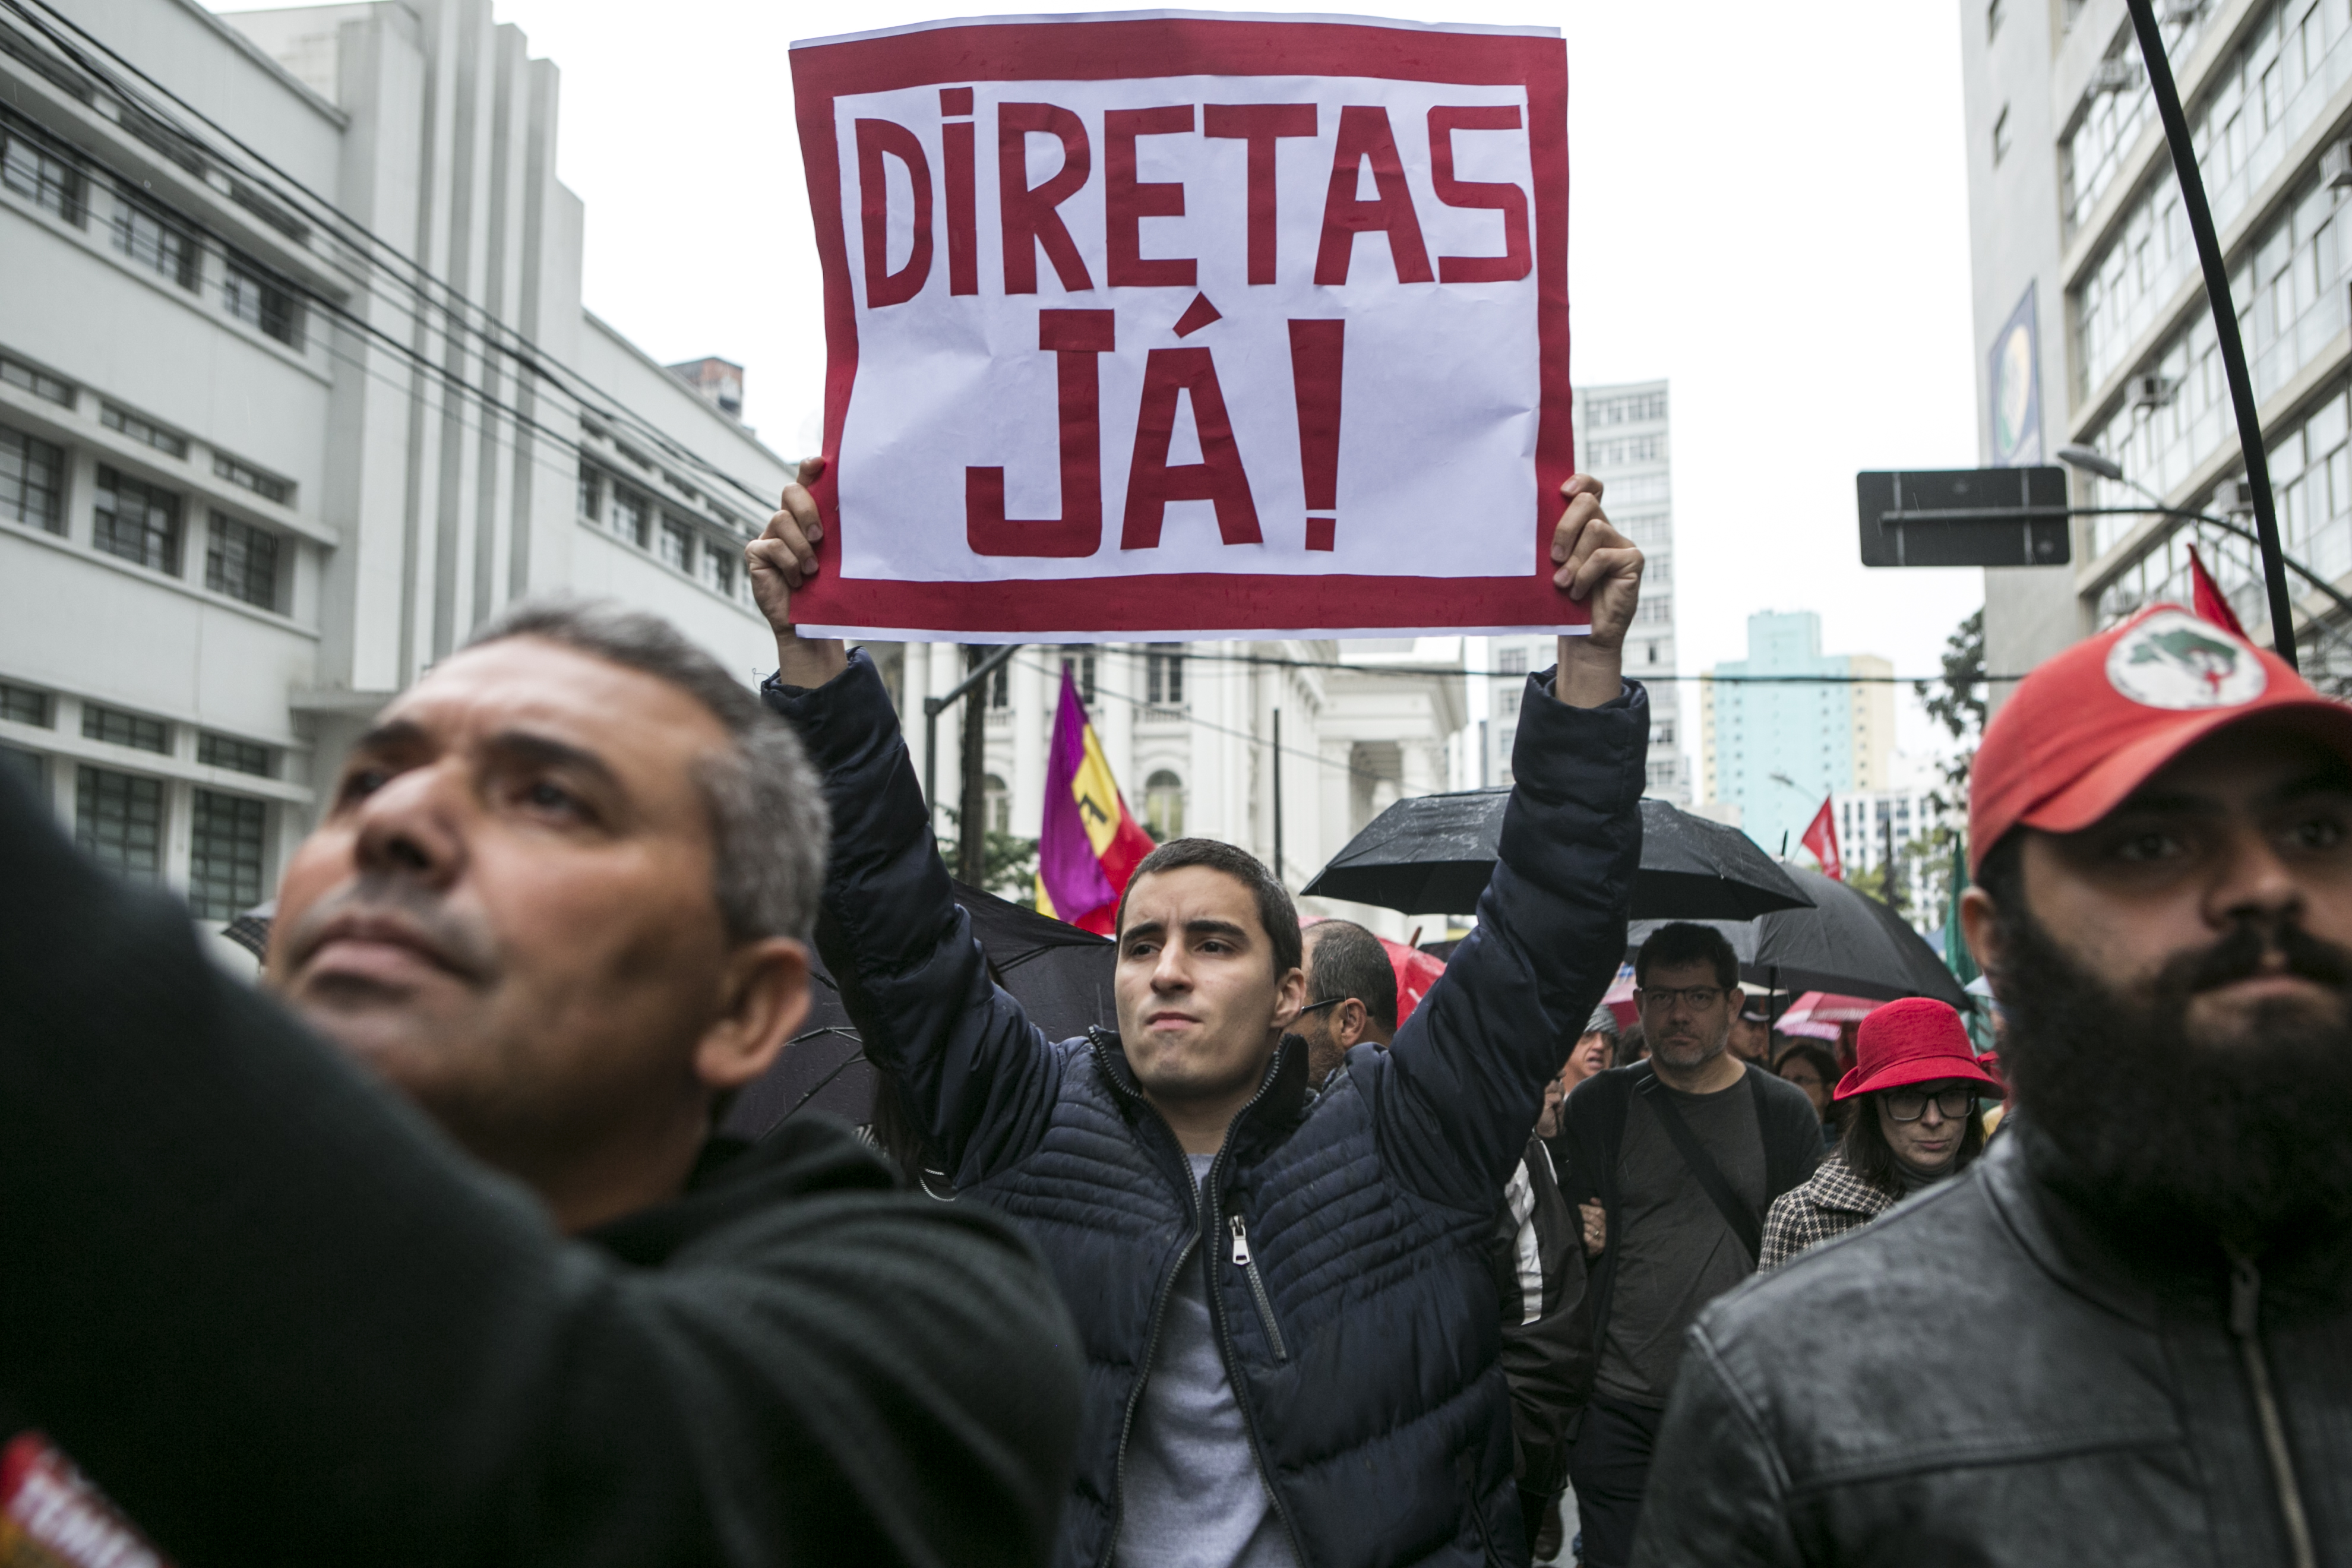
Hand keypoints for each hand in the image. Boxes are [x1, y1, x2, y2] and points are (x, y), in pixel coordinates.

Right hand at [748, 457, 846, 686]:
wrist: (811, 624)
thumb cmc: (829, 589)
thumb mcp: (840, 557)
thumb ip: (842, 533)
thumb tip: (868, 510)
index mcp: (808, 516)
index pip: (807, 482)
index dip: (810, 468)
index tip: (820, 461)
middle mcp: (787, 521)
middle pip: (791, 492)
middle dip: (807, 510)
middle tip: (820, 536)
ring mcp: (769, 535)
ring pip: (781, 520)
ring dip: (801, 547)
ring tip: (812, 569)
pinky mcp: (756, 553)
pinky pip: (772, 546)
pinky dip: (789, 563)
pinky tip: (797, 580)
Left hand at [1550, 474, 1642, 707]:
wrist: (1582, 637)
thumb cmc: (1562, 602)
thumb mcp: (1550, 568)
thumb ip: (1549, 543)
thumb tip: (1529, 521)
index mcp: (1585, 526)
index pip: (1589, 489)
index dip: (1580, 481)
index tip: (1561, 490)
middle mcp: (1605, 530)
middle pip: (1587, 502)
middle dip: (1564, 526)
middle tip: (1552, 557)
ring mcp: (1621, 544)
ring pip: (1594, 529)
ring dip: (1573, 560)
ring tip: (1563, 585)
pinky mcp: (1633, 560)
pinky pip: (1604, 555)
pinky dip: (1585, 575)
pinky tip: (1578, 593)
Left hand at [1579, 1200, 1606, 1257]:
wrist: (1595, 1249)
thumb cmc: (1596, 1231)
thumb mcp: (1599, 1218)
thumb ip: (1597, 1207)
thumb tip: (1592, 1199)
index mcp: (1608, 1221)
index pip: (1600, 1211)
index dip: (1588, 1208)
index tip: (1579, 1207)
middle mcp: (1607, 1230)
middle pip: (1595, 1219)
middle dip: (1584, 1215)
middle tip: (1576, 1214)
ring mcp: (1604, 1239)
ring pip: (1592, 1228)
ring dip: (1583, 1225)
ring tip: (1577, 1223)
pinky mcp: (1599, 1248)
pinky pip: (1590, 1240)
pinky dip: (1585, 1236)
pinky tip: (1582, 1233)